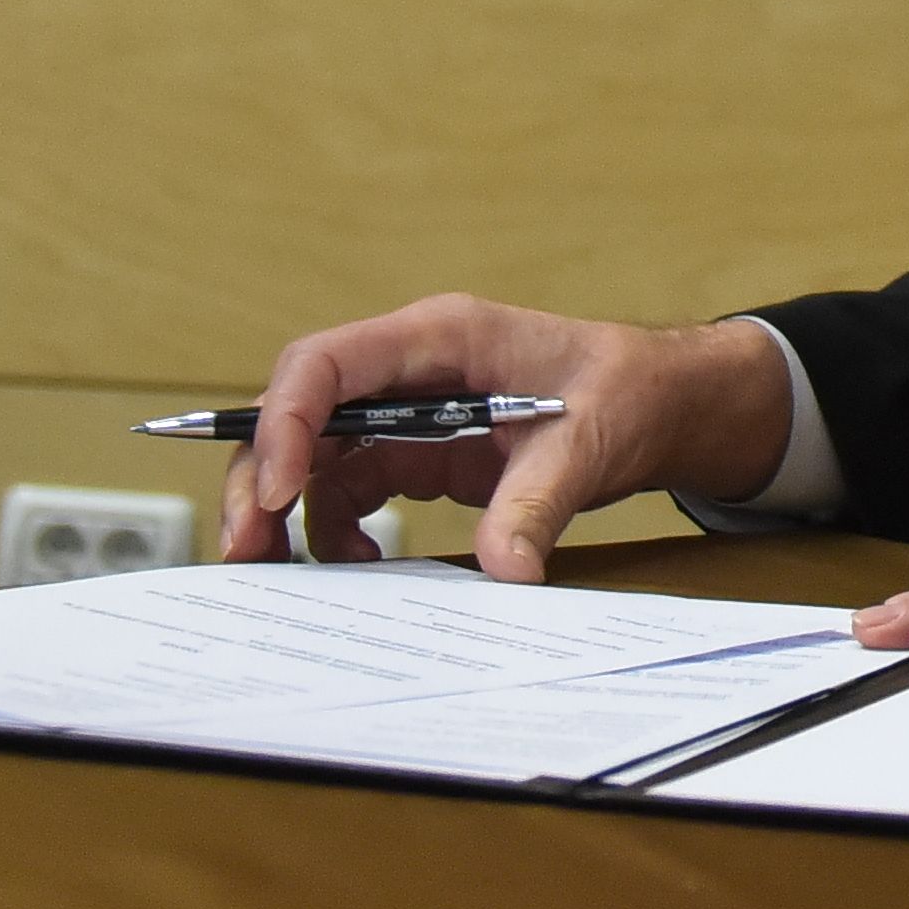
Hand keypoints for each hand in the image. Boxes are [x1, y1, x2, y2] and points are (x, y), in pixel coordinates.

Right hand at [217, 298, 792, 578]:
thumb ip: (538, 502)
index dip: (285, 422)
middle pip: (300, 413)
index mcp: (439, 337)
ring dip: (284, 511)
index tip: (278, 492)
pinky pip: (350, 488)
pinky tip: (357, 564)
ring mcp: (407, 411)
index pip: (327, 364)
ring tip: (275, 569)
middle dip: (260, 477)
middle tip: (246, 549)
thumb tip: (506, 571)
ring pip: (312, 455)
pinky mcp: (416, 451)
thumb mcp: (590, 442)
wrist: (662, 402)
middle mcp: (408, 368)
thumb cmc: (628, 391)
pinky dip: (337, 528)